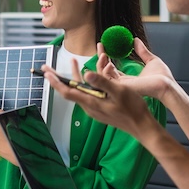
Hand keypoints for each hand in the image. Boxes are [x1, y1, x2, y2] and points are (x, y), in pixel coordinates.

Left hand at [44, 61, 158, 142]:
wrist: (142, 127)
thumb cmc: (133, 109)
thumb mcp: (119, 91)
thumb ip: (102, 82)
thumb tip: (85, 73)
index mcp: (91, 102)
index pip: (68, 91)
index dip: (56, 82)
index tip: (46, 73)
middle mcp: (89, 107)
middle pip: (70, 90)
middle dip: (58, 78)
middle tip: (47, 68)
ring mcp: (94, 108)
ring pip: (80, 91)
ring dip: (74, 77)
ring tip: (72, 62)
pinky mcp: (100, 108)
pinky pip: (88, 93)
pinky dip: (85, 82)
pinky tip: (89, 75)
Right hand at [95, 38, 173, 100]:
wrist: (166, 84)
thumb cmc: (162, 77)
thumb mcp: (151, 60)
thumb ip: (142, 51)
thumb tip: (136, 40)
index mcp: (128, 80)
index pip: (111, 69)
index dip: (106, 57)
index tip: (103, 45)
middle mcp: (122, 84)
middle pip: (104, 71)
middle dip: (100, 58)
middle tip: (100, 45)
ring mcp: (120, 87)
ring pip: (103, 76)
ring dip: (101, 63)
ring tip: (104, 53)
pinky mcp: (121, 88)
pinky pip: (107, 81)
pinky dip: (104, 71)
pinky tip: (109, 62)